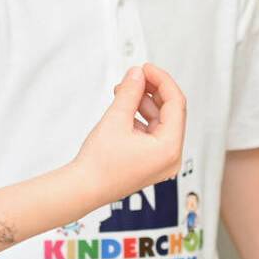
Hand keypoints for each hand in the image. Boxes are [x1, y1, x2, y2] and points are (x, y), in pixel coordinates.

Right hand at [75, 63, 185, 197]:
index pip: (176, 104)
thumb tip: (138, 74)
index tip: (147, 68)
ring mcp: (161, 162)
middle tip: (137, 76)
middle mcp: (170, 157)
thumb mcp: (116, 119)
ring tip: (126, 90)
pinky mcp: (150, 162)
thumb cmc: (99, 165)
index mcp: (169, 149)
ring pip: (160, 121)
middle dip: (153, 91)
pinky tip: (125, 107)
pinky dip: (140, 118)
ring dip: (144, 103)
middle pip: (170, 112)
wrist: (82, 189)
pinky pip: (152, 133)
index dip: (162, 80)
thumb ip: (130, 92)